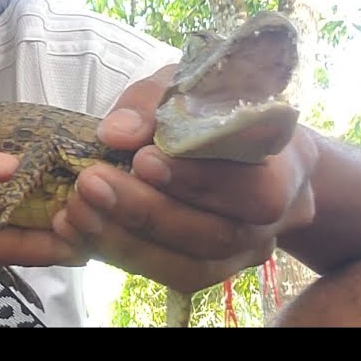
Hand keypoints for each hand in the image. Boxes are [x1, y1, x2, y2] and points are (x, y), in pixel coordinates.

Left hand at [53, 65, 319, 292]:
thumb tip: (115, 132)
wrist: (247, 153)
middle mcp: (272, 219)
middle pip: (217, 233)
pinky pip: (167, 275)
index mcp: (285, 164)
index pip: (253, 186)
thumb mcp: (191, 84)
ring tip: (75, 211)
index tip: (140, 159)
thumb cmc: (217, 109)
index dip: (197, 179)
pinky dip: (117, 255)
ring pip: (191, 266)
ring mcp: (243, 253)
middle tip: (89, 184)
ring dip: (124, 241)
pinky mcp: (210, 270)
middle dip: (146, 211)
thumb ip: (156, 102)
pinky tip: (77, 232)